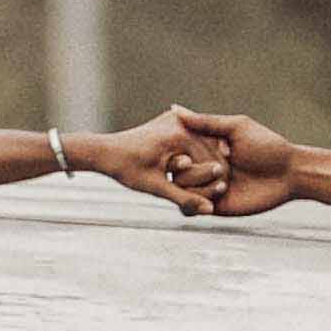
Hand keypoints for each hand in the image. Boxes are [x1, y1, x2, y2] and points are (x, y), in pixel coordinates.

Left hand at [87, 106, 227, 202]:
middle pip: (208, 150)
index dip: (215, 178)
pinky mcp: (172, 121)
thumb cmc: (126, 169)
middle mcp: (180, 122)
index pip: (208, 158)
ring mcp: (176, 119)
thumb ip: (184, 198)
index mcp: (178, 134)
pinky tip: (204, 169)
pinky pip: (192, 140)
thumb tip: (209, 211)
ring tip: (217, 181)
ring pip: (202, 144)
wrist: (105, 151)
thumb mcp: (155, 186)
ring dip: (207, 162)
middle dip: (213, 170)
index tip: (224, 193)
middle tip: (225, 189)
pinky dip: (197, 154)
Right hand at [167, 106, 296, 218]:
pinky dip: (197, 204)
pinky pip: (191, 209)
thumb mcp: (236, 128)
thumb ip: (205, 122)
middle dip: (192, 170)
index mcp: (205, 146)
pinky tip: (221, 193)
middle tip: (220, 168)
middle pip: (176, 171)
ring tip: (226, 183)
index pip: (177, 149)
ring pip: (181, 190)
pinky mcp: (214, 206)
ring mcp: (207, 186)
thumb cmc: (267, 146)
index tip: (188, 154)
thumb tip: (175, 109)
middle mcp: (203, 166)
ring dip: (199, 186)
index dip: (177, 152)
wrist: (289, 175)